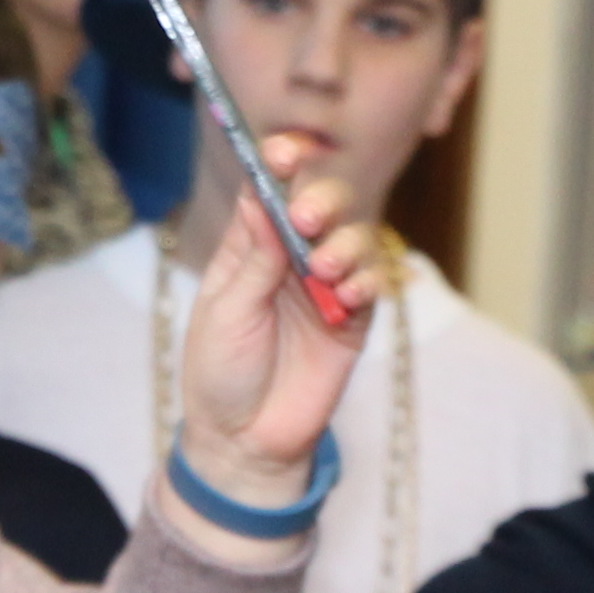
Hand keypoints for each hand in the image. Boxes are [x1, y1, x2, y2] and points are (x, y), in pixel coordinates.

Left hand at [175, 172, 386, 512]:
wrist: (244, 440)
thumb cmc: (221, 374)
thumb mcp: (227, 313)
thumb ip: (254, 259)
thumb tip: (263, 197)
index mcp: (248, 248)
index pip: (269, 191)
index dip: (280, 165)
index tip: (286, 152)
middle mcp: (290, 259)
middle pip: (321, 204)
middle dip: (321, 200)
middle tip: (307, 218)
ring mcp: (325, 286)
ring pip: (354, 237)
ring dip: (345, 243)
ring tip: (325, 269)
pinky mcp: (353, 318)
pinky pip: (371, 284)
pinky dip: (365, 281)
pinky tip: (347, 294)